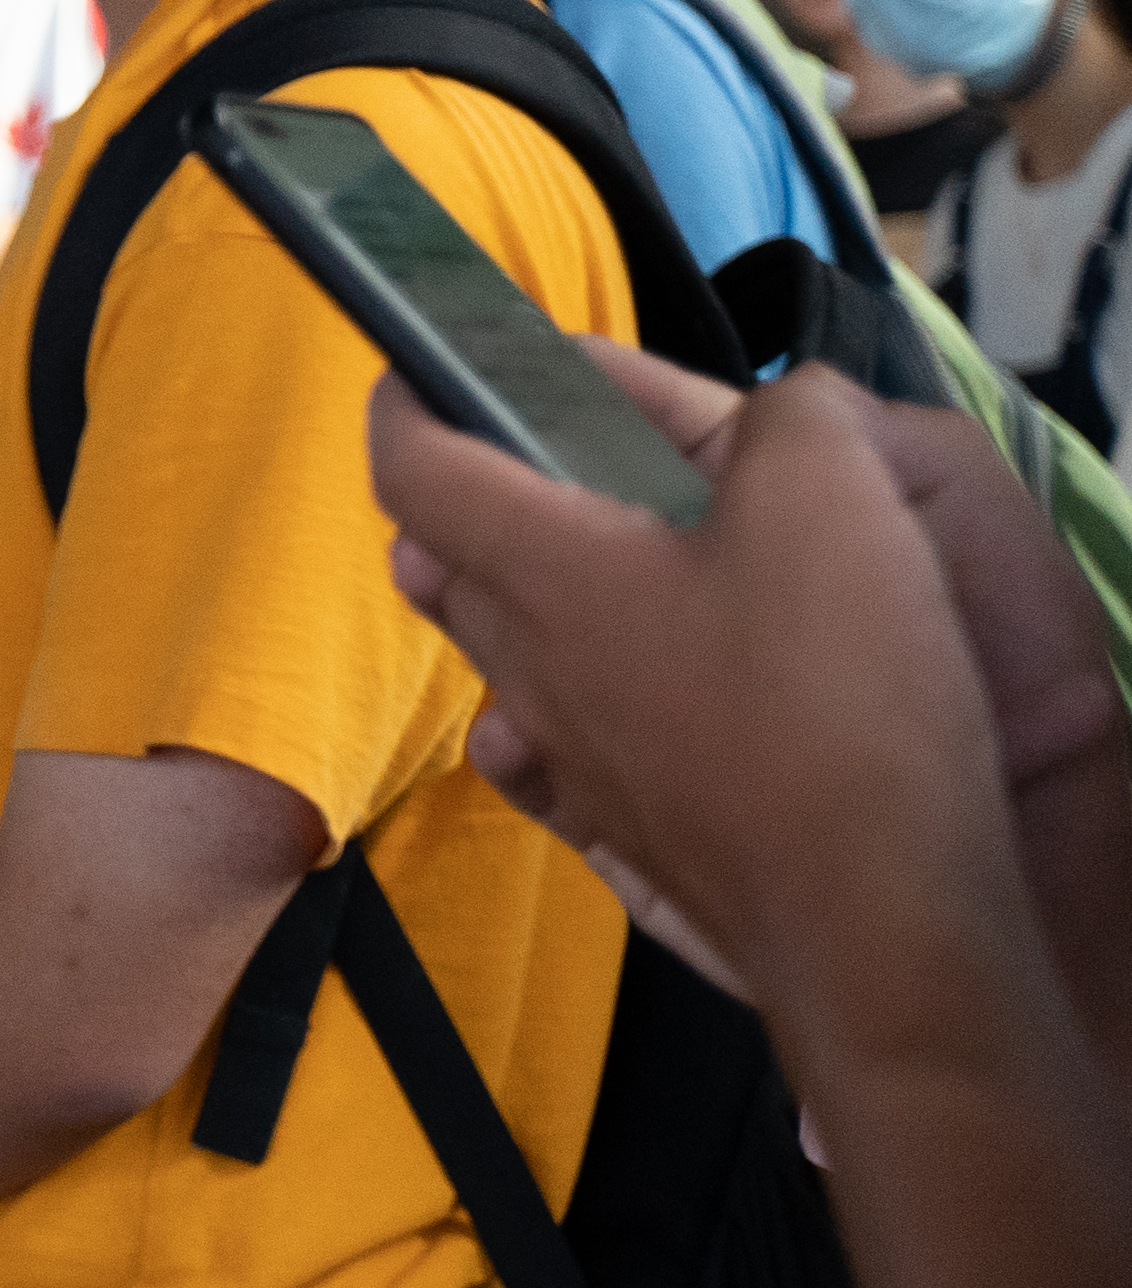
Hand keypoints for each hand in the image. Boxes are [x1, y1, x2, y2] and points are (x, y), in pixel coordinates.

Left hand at [367, 355, 1020, 1030]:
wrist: (879, 922)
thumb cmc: (836, 698)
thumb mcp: (832, 497)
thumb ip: (793, 420)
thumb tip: (784, 413)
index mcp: (544, 569)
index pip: (413, 467)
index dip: (408, 400)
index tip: (422, 365)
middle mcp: (527, 668)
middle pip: (451, 561)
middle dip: (479, 493)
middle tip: (549, 454)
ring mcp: (570, 764)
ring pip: (505, 656)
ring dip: (528, 595)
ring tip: (607, 559)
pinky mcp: (626, 837)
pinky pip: (550, 754)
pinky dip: (561, 704)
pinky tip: (618, 694)